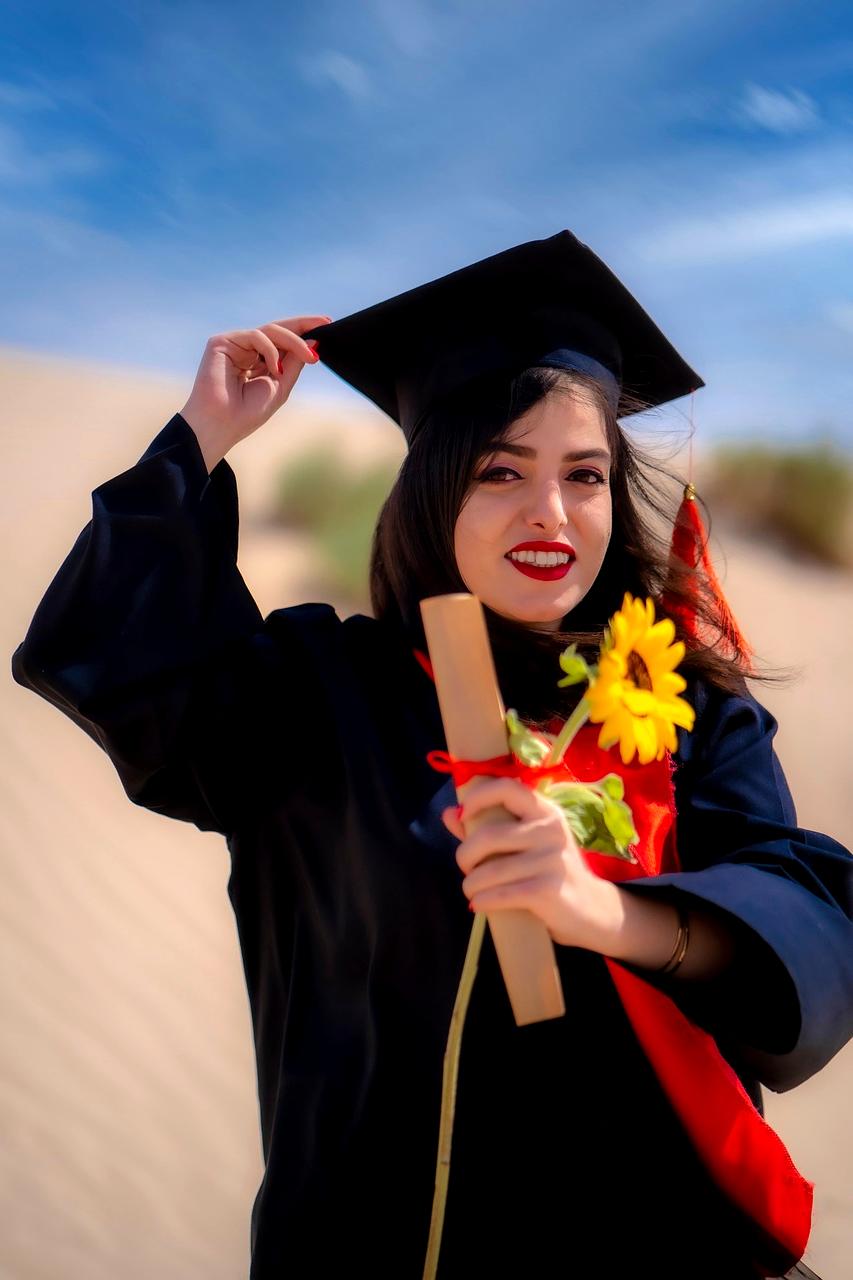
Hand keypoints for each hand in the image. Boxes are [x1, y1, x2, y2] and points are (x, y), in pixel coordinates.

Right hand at [180, 314, 333, 468]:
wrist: (221, 425)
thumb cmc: (246, 413)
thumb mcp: (280, 386)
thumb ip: (294, 363)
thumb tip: (314, 342)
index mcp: (258, 362)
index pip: (282, 341)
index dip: (303, 332)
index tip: (327, 325)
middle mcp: (246, 350)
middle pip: (277, 330)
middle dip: (303, 326)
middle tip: (325, 324)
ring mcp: (234, 345)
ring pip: (270, 331)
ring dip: (294, 342)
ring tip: (310, 357)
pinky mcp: (222, 342)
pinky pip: (255, 335)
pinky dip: (271, 350)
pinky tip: (276, 369)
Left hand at [441, 776, 618, 950]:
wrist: (592, 910)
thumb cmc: (549, 872)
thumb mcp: (525, 844)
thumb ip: (486, 827)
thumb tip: (449, 813)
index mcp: (544, 811)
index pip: (507, 788)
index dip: (477, 797)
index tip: (463, 814)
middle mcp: (550, 830)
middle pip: (488, 835)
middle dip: (465, 856)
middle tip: (467, 868)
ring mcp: (551, 860)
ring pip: (489, 870)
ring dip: (471, 885)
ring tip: (472, 891)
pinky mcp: (548, 890)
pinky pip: (500, 894)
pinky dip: (482, 900)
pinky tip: (479, 904)